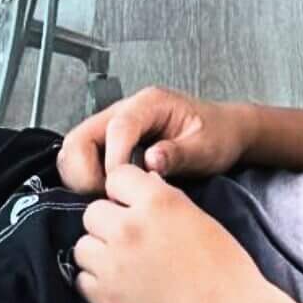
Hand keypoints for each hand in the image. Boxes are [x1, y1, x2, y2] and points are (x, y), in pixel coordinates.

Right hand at [57, 88, 258, 193]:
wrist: (226, 131)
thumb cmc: (218, 135)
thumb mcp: (206, 146)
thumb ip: (178, 153)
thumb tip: (150, 162)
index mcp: (150, 103)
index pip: (118, 127)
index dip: (115, 160)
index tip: (120, 187)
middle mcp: (125, 111)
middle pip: (80, 136)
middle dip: (84, 171)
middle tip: (106, 198)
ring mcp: (114, 127)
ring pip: (76, 149)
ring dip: (82, 177)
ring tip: (108, 198)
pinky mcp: (111, 145)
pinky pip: (85, 160)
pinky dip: (87, 180)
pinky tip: (110, 196)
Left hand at [73, 164, 284, 302]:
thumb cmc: (228, 274)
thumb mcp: (201, 221)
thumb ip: (166, 203)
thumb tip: (143, 190)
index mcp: (159, 202)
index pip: (117, 177)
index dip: (125, 195)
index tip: (134, 210)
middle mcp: (129, 227)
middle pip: (93, 212)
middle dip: (108, 225)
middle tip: (132, 245)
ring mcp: (112, 263)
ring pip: (83, 246)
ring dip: (99, 255)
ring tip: (126, 271)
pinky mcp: (103, 297)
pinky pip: (81, 279)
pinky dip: (96, 284)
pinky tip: (123, 292)